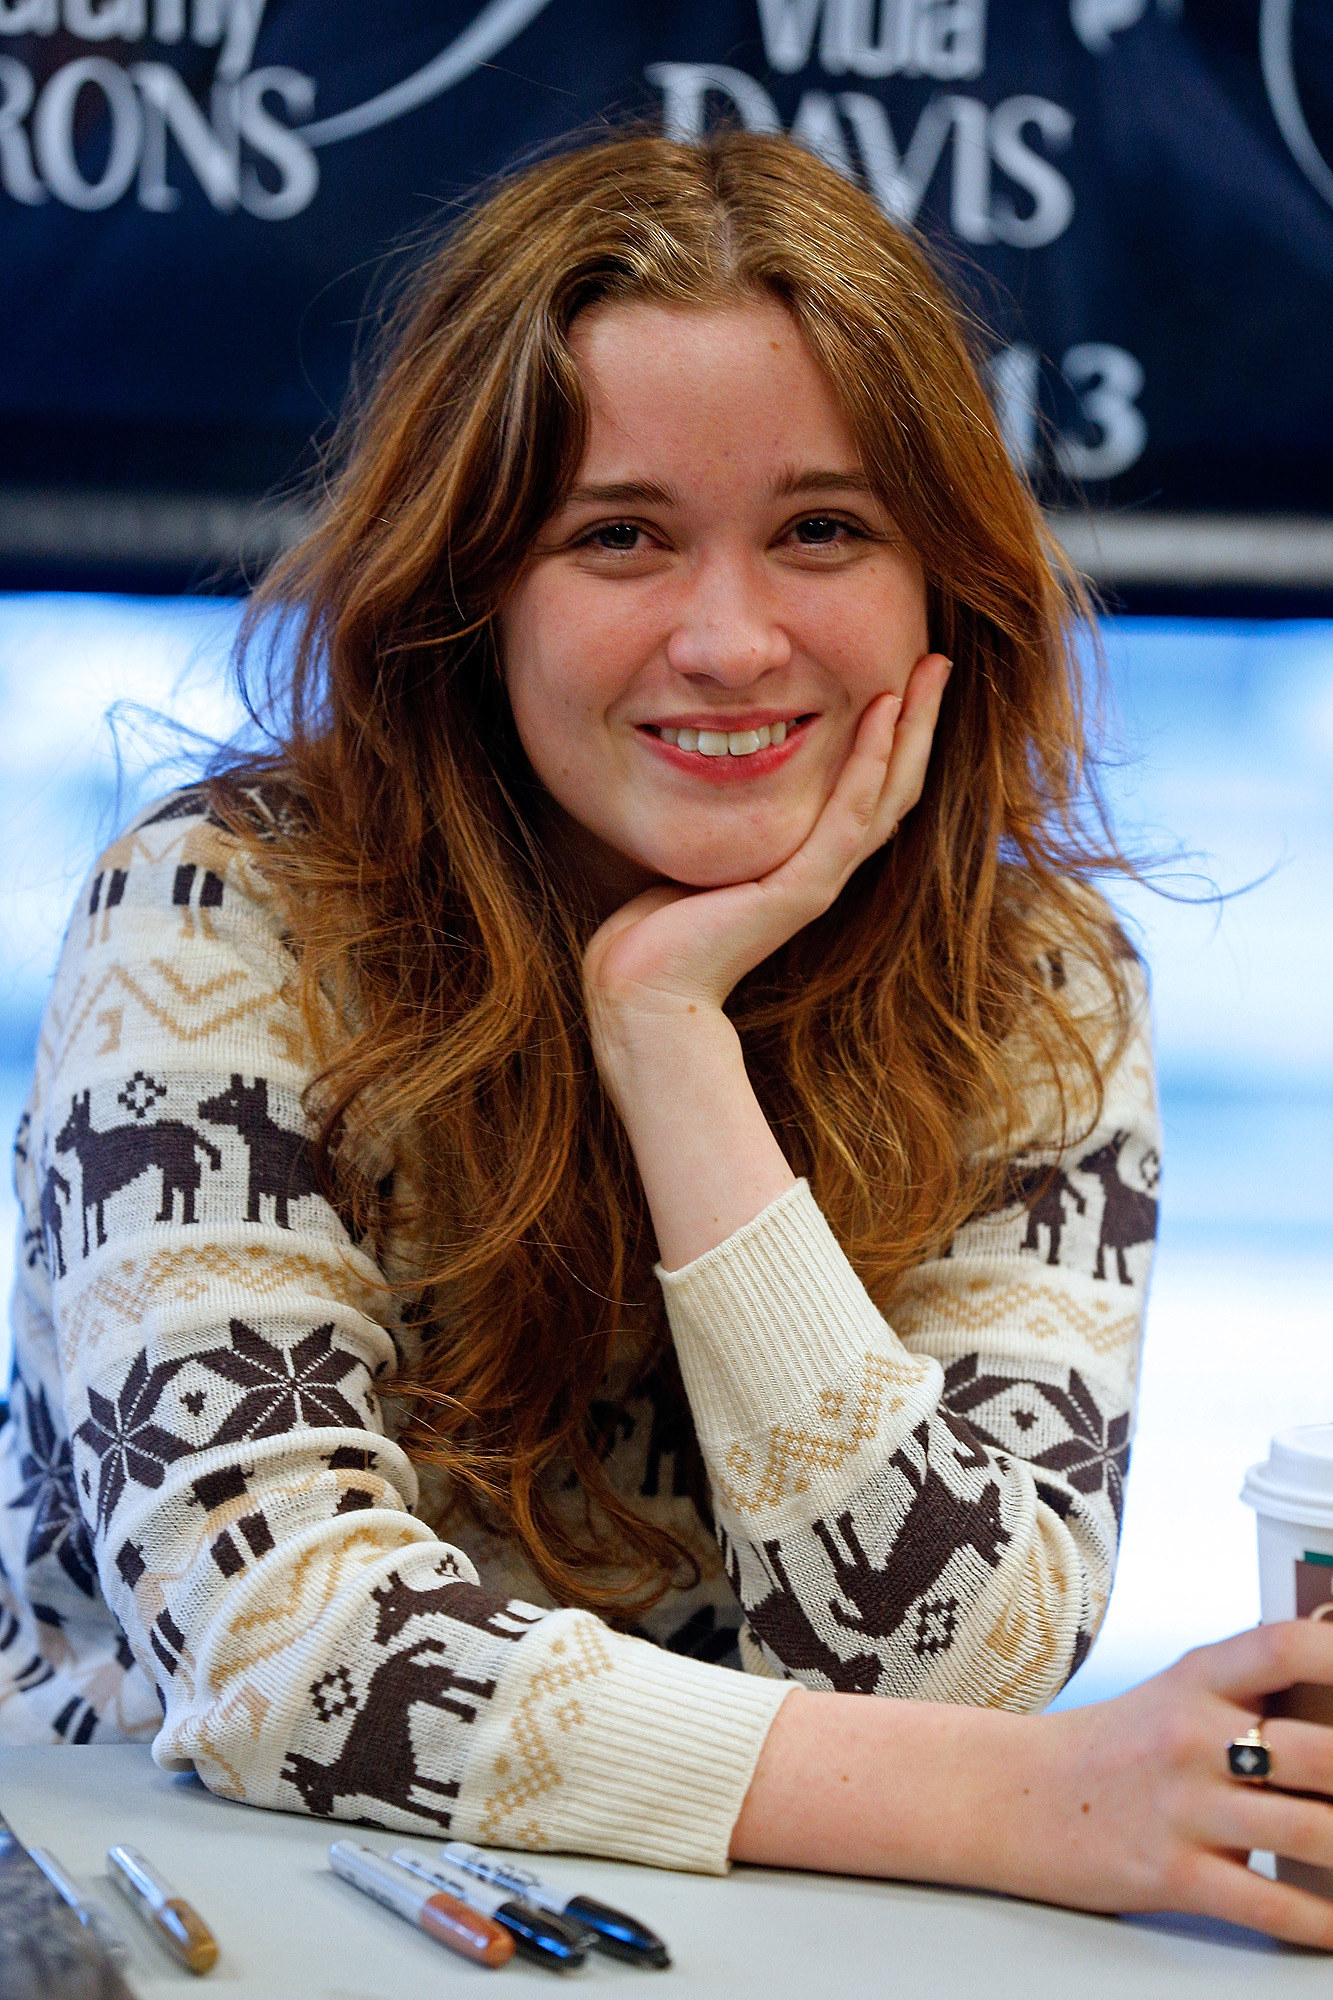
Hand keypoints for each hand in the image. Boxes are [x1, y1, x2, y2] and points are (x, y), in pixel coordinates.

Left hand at [583, 651, 951, 1087]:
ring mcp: (819, 878)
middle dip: (920, 718)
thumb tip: (702, 768)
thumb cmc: (656, 933)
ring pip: (887, 791)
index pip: (870, 788)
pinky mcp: (801, 888)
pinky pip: (848, 814)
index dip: (896, 733)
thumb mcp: (700, 855)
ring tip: (929, 669)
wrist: (643, 994)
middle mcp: (825, 868)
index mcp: (806, 860)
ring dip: (913, 727)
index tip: (904, 675)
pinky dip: (869, 761)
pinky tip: (882, 713)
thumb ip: (722, 821)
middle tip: (940, 658)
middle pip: (897, 782)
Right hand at [733, 1620, 1332, 1949]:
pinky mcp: (1171, 1873)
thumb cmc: (1111, 1748)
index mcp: (1199, 1680)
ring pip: (1311, 1833)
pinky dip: (1321, 1924)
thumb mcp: (1177, 1695)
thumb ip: (1256, 1687)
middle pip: (1321, 1753)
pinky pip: (1267, 1903)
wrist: (1009, 1796)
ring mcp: (1182, 1806)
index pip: (1287, 1646)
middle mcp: (1192, 1735)